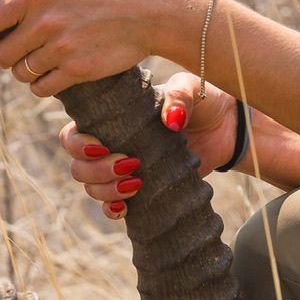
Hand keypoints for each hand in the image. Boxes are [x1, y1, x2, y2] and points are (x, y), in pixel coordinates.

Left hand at [0, 0, 192, 95]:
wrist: (153, 10)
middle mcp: (43, 21)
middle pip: (1, 54)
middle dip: (8, 57)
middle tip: (21, 54)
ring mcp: (60, 48)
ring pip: (21, 74)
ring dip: (28, 72)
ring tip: (44, 63)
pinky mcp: (77, 71)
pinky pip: (43, 89)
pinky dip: (44, 87)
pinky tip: (56, 76)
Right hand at [60, 73, 241, 218]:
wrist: (227, 128)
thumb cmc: (203, 100)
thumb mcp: (191, 88)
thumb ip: (179, 96)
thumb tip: (171, 120)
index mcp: (110, 118)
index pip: (72, 134)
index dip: (77, 144)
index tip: (103, 146)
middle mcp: (109, 145)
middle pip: (77, 166)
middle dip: (96, 170)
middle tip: (130, 163)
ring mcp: (121, 171)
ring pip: (91, 188)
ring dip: (106, 190)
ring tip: (137, 183)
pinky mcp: (139, 191)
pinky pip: (112, 207)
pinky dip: (113, 210)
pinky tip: (126, 208)